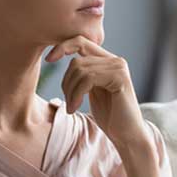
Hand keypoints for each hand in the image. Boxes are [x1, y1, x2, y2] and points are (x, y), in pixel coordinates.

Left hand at [45, 35, 150, 150]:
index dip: (63, 47)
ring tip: (72, 107)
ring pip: (80, 69)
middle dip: (66, 82)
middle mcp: (115, 60)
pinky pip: (88, 78)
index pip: (81, 41)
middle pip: (77, 60)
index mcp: (108, 60)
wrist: (127, 135)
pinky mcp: (120, 78)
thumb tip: (57, 56)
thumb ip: (82, 74)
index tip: (49, 60)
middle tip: (68, 103)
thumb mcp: (91, 90)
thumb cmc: (109, 116)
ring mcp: (119, 67)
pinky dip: (76, 94)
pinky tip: (76, 107)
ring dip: (70, 91)